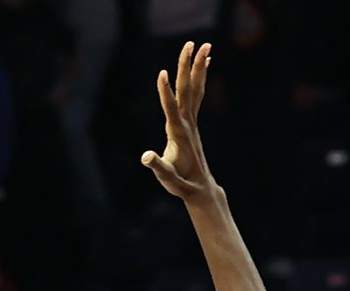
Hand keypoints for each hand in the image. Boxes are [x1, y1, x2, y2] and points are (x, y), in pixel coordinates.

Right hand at [141, 40, 215, 202]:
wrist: (200, 188)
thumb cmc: (181, 184)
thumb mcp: (167, 178)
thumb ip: (157, 166)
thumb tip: (145, 156)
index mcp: (179, 134)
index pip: (171, 109)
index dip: (165, 93)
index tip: (162, 73)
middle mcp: (187, 124)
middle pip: (187, 90)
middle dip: (187, 66)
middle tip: (190, 44)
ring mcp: (191, 122)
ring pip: (195, 89)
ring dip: (199, 66)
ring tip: (204, 45)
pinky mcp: (191, 123)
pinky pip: (197, 95)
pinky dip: (200, 78)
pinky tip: (205, 64)